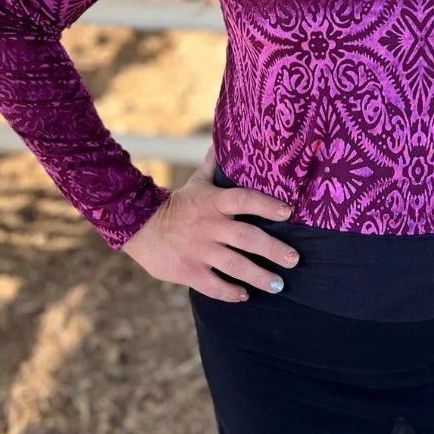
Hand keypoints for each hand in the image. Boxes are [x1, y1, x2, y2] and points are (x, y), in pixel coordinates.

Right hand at [120, 141, 297, 301]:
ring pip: (234, 265)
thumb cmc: (177, 204)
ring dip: (258, 276)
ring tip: (278, 284)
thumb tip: (225, 138)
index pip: (244, 200)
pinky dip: (230, 292)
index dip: (266, 205)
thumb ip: (215, 164)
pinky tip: (244, 295)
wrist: (139, 226)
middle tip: (294, 259)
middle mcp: (209, 226)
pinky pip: (213, 285)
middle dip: (273, 250)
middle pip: (246, 238)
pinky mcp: (189, 271)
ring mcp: (199, 250)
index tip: (288, 211)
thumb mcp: (197, 181)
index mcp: (213, 202)